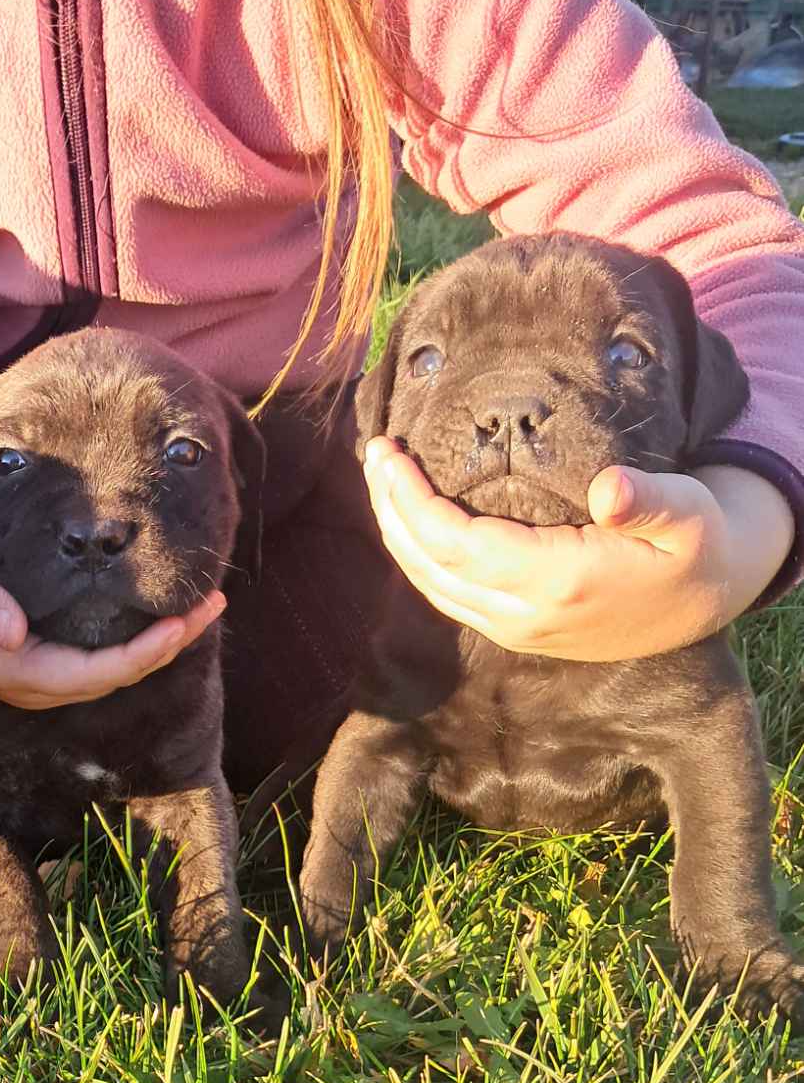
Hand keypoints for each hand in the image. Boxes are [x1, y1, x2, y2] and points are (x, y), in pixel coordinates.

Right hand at [0, 532, 225, 708]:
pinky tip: (161, 612)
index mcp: (18, 672)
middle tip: (214, 603)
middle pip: (119, 673)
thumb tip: (14, 633)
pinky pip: (103, 654)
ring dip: (161, 641)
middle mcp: (36, 683)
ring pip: (116, 666)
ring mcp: (40, 673)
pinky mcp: (42, 653)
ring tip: (202, 607)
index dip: (145, 653)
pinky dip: (138, 634)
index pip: (97, 672)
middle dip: (170, 644)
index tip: (182, 622)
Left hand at [363, 441, 793, 660]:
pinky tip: (407, 520)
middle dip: (391, 509)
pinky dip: (418, 556)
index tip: (389, 453)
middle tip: (373, 451)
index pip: (456, 543)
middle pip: (429, 566)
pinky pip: (447, 595)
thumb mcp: (690, 514)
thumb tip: (610, 487)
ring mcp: (516, 629)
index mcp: (558, 582)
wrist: (708, 602)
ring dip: (397, 533)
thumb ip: (648, 499)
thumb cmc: (697, 545)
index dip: (412, 501)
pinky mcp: (515, 630)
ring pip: (431, 586)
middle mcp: (525, 615)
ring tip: (380, 478)